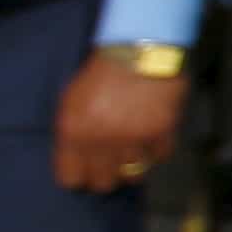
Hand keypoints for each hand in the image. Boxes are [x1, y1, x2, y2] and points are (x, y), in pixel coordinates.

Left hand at [54, 47, 194, 193]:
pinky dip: (156, 149)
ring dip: (133, 164)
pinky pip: (159, 156)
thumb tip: (78, 160)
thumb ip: (73, 132)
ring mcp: (133, 139)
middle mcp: (101, 141)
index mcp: (73, 132)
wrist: (139, 48)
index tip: (87, 170)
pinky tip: (152, 137)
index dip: (79, 175)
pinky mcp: (161, 132)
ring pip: (133, 175)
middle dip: (106, 174)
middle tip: (111, 163)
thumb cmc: (100, 72)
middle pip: (103, 183)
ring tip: (133, 150)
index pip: (71, 178)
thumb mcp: (73, 101)